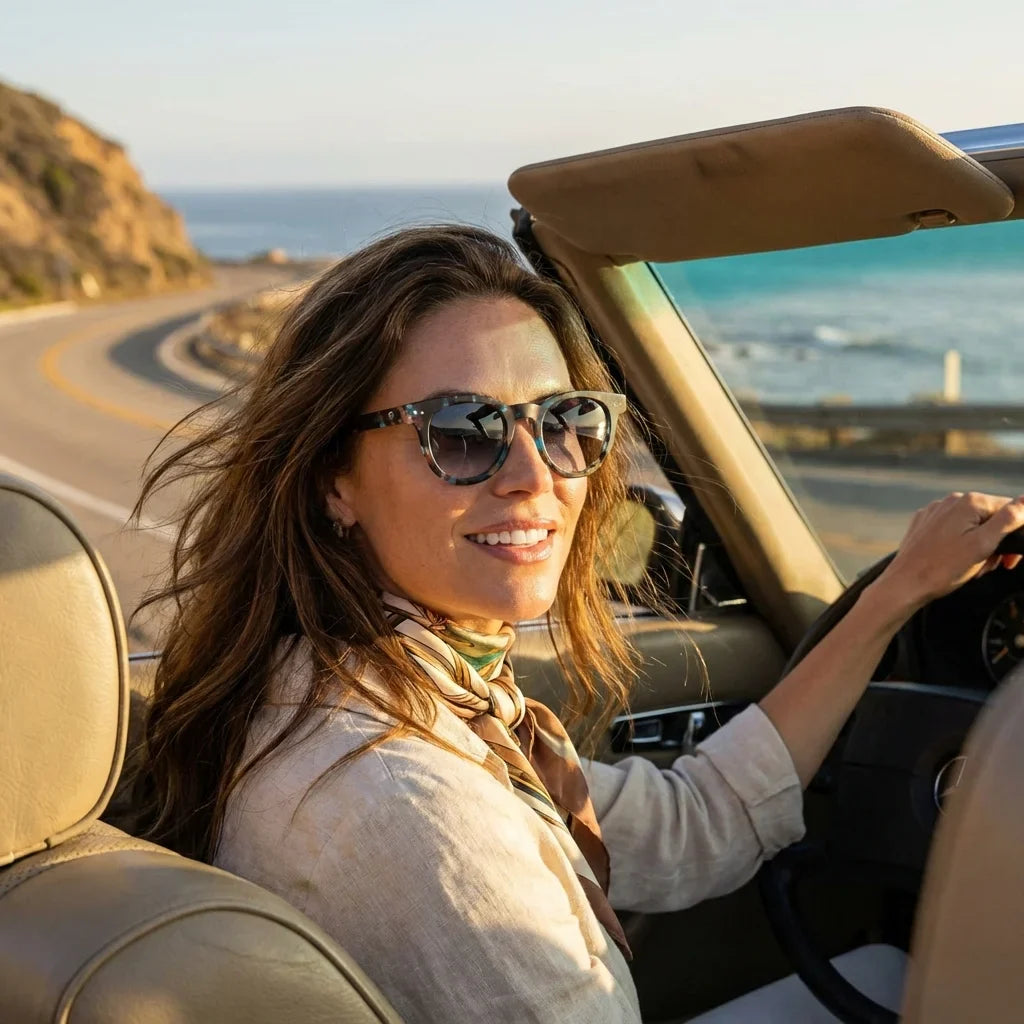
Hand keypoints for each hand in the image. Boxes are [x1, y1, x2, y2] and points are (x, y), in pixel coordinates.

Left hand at [872, 492, 1023, 619]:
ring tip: (970, 567)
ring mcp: (935, 512)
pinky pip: (952, 531)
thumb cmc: (943, 568)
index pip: (1010, 509)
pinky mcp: (924, 524)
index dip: (1016, 534)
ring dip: (978, 547)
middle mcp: (950, 501)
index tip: (1010, 559)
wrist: (905, 584)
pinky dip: (959, 545)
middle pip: (990, 519)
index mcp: (969, 501)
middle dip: (995, 543)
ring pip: (971, 526)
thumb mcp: (984, 544)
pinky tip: (954, 562)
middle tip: (988, 566)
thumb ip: (1008, 520)